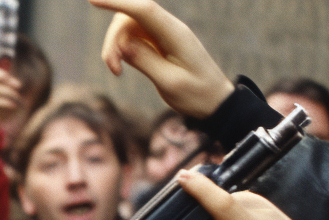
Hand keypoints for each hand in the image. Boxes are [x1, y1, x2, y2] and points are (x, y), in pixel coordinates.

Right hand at [91, 0, 232, 119]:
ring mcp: (162, 33)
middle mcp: (168, 28)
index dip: (117, 1)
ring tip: (115, 71)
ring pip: (127, 26)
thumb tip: (122, 44)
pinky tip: (120, 67)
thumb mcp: (170, 83)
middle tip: (113, 69)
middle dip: (113, 39)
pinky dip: (121, 49)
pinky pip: (132, 36)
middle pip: (129, 17)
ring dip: (115, 45)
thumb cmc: (196, 95)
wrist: (215, 101)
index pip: (143, 9)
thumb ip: (146, 61)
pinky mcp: (158, 42)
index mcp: (175, 34)